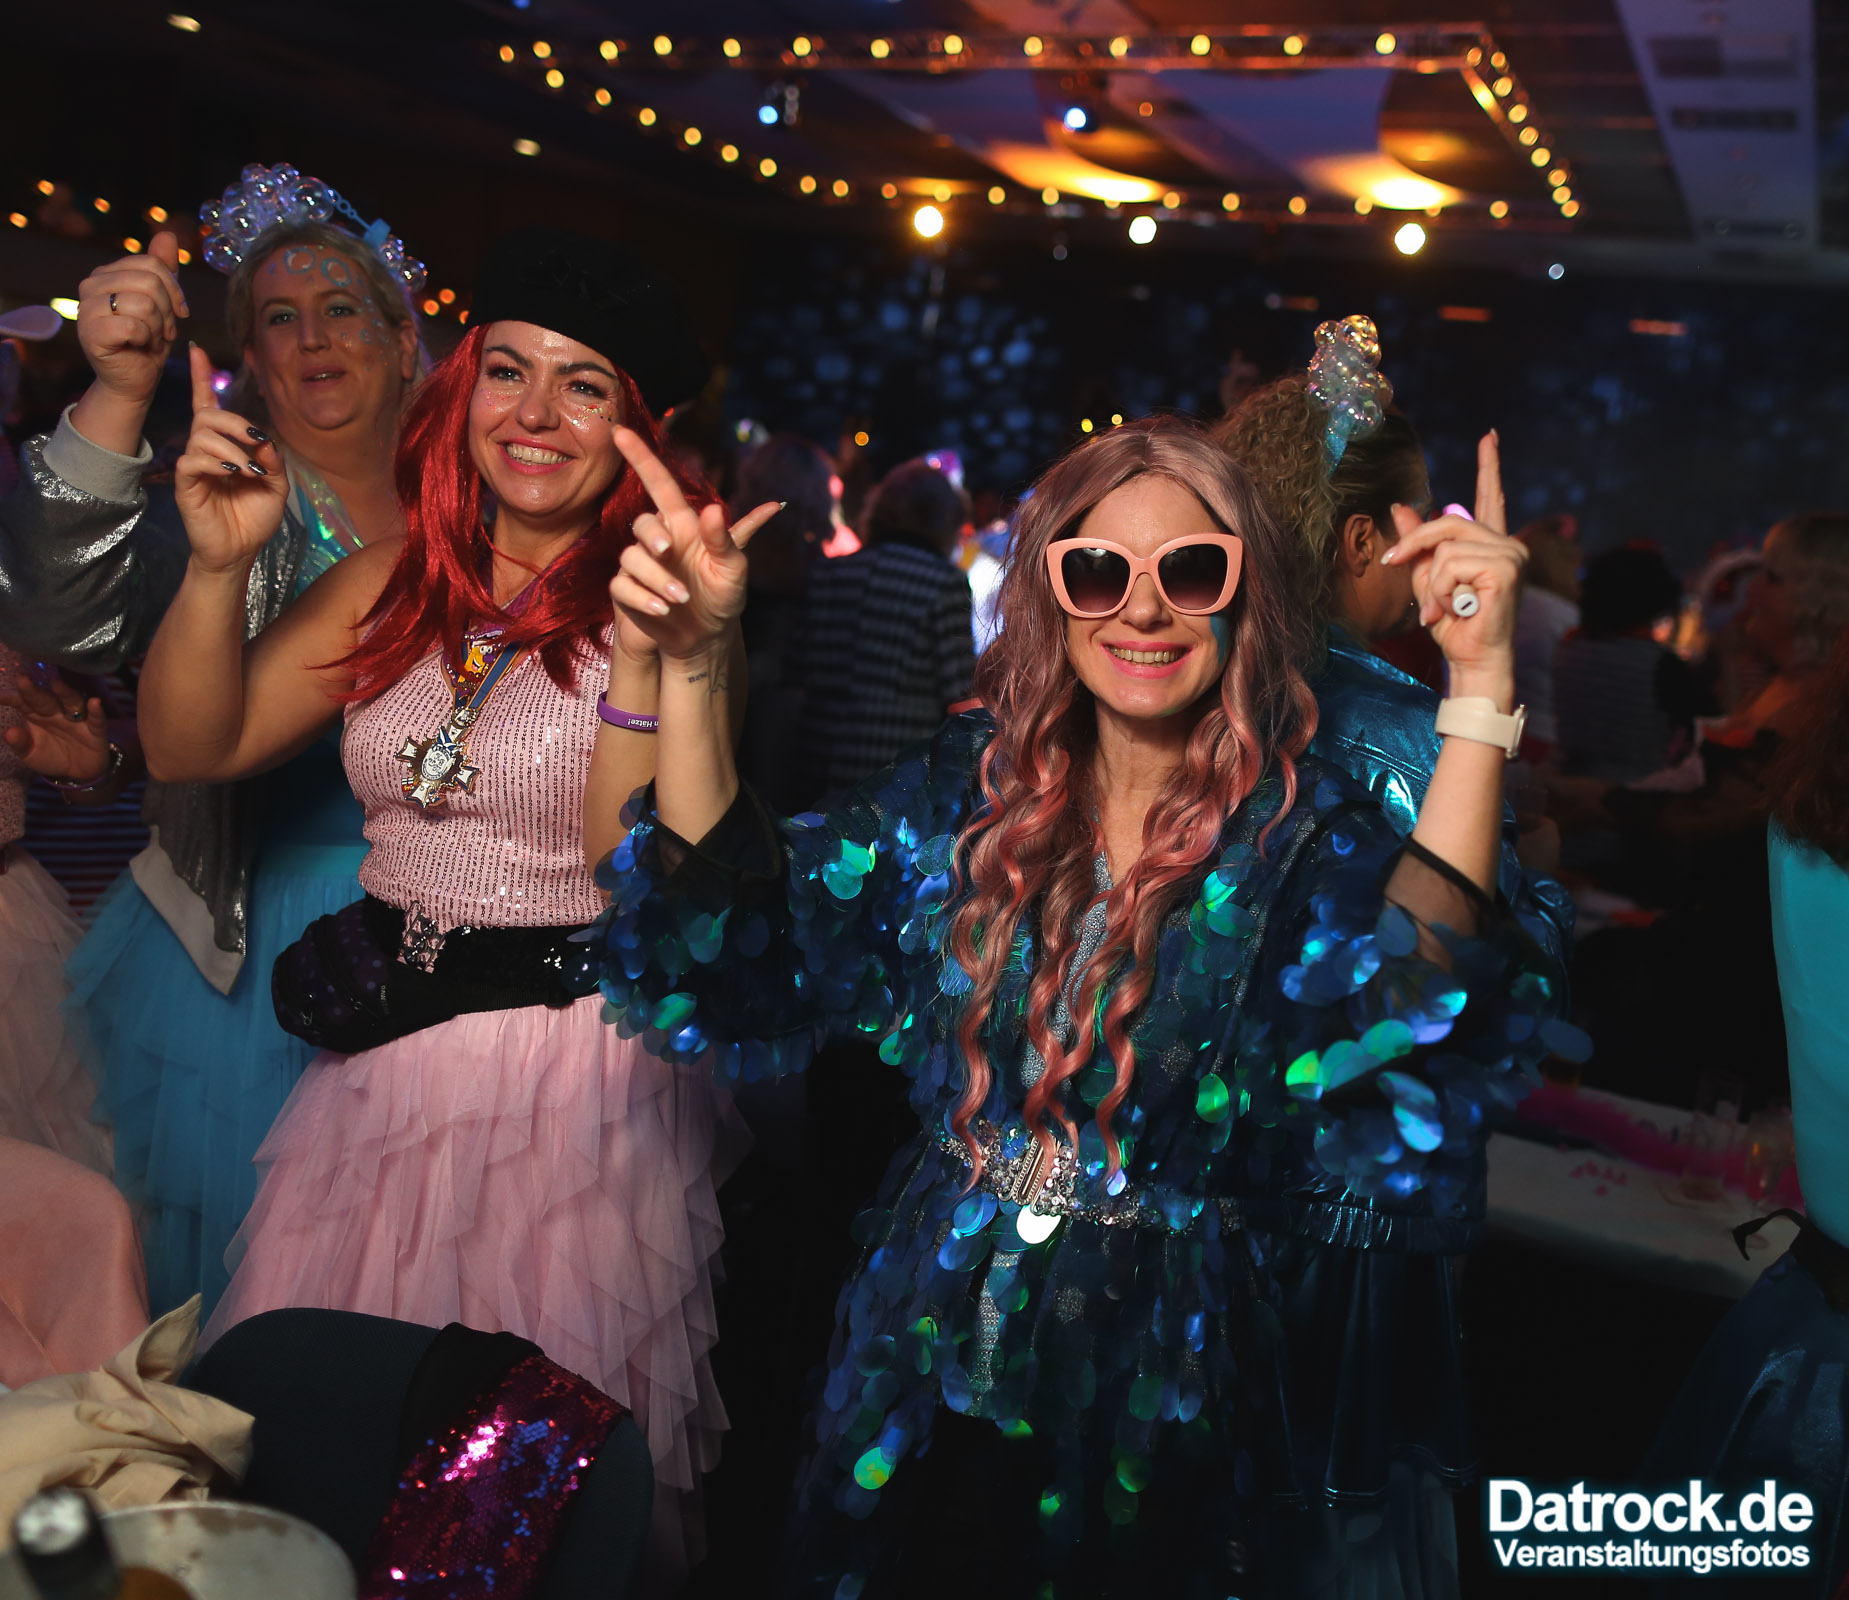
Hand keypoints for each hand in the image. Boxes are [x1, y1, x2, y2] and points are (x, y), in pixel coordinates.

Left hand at [0, 671, 108, 782]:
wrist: (79, 771)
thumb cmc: (51, 756)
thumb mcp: (31, 755)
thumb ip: (21, 744)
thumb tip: (9, 733)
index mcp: (36, 715)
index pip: (23, 703)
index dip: (12, 698)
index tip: (0, 696)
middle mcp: (56, 712)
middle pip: (45, 699)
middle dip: (34, 690)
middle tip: (23, 679)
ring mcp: (76, 719)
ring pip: (71, 702)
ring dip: (65, 693)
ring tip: (57, 684)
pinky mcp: (95, 730)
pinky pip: (96, 719)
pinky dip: (97, 711)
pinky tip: (95, 703)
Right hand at [76, 232, 189, 405]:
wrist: (134, 379)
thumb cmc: (147, 341)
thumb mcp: (162, 302)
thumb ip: (162, 269)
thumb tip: (167, 234)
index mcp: (107, 273)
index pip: (152, 264)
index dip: (174, 290)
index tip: (178, 313)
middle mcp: (91, 285)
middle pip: (150, 281)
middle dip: (168, 311)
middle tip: (164, 330)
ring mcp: (86, 308)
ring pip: (144, 303)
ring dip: (158, 327)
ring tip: (151, 339)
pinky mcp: (90, 332)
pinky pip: (133, 325)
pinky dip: (146, 340)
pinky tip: (140, 346)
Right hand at [174, 343, 285, 574]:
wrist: (240, 551)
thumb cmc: (253, 517)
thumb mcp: (276, 487)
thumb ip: (273, 460)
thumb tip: (264, 441)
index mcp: (224, 446)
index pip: (209, 405)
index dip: (203, 378)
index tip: (198, 350)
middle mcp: (205, 450)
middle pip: (207, 415)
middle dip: (235, 421)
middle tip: (257, 440)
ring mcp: (193, 465)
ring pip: (201, 435)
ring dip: (232, 448)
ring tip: (249, 470)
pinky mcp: (185, 484)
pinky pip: (192, 459)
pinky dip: (216, 462)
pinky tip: (233, 474)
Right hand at [607, 426, 778, 662]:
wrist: (706, 638)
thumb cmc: (723, 596)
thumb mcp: (733, 570)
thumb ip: (727, 539)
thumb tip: (712, 511)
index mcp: (684, 525)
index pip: (660, 484)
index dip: (641, 457)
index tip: (620, 431)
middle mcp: (660, 540)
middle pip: (642, 523)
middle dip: (653, 536)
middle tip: (668, 552)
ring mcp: (641, 566)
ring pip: (631, 558)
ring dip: (656, 579)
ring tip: (681, 599)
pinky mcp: (627, 592)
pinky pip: (622, 587)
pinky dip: (642, 599)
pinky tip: (663, 612)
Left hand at [1383, 431, 1523, 699]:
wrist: (1472, 658)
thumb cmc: (1453, 626)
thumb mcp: (1427, 579)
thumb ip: (1419, 544)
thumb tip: (1401, 506)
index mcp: (1490, 545)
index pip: (1490, 497)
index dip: (1489, 466)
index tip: (1489, 436)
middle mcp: (1506, 545)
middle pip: (1448, 521)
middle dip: (1414, 545)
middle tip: (1392, 564)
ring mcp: (1510, 555)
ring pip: (1446, 549)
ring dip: (1433, 584)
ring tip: (1444, 607)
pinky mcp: (1506, 569)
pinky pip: (1452, 565)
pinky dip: (1442, 591)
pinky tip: (1458, 609)